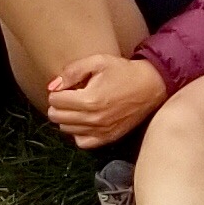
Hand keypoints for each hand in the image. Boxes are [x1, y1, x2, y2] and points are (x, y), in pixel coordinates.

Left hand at [43, 55, 167, 147]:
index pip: (55, 101)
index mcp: (89, 99)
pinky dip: (78, 133)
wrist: (151, 86)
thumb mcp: (97, 62)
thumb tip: (52, 86)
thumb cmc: (124, 72)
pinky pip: (82, 143)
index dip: (57, 91)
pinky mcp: (109, 138)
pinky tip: (84, 121)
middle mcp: (94, 119)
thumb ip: (72, 71)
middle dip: (58, 105)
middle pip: (57, 117)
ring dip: (67, 118)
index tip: (67, 87)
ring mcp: (101, 131)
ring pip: (66, 130)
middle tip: (69, 96)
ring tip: (77, 107)